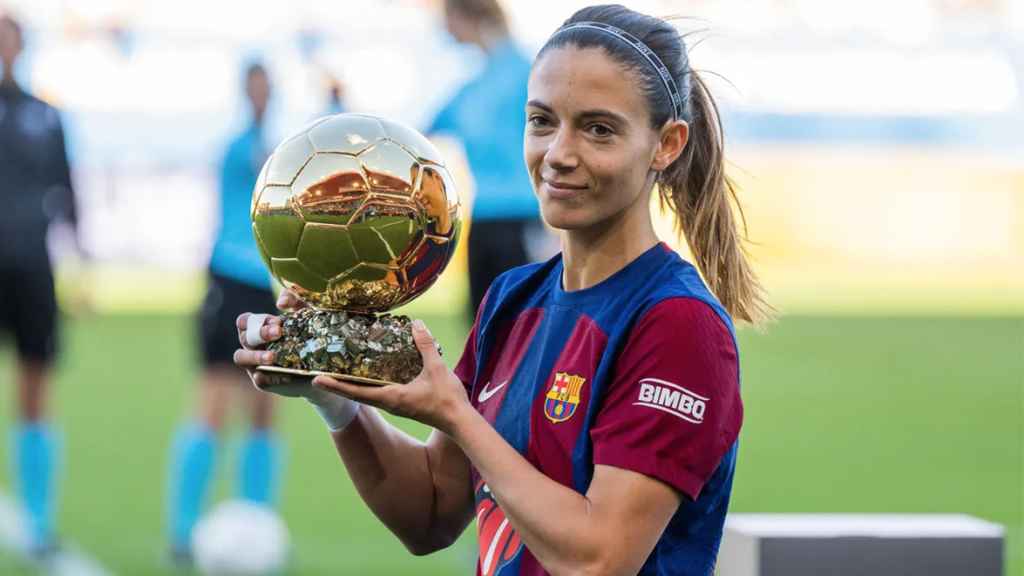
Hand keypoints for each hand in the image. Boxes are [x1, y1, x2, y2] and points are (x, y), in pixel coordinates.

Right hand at [232, 289, 305, 387]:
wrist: (323, 367)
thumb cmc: (310, 335)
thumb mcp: (306, 314)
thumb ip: (294, 300)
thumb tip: (280, 303)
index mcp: (258, 329)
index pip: (244, 321)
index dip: (256, 320)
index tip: (278, 321)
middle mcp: (252, 346)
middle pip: (243, 337)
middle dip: (260, 333)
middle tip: (278, 332)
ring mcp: (255, 364)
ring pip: (240, 357)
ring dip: (255, 355)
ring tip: (273, 357)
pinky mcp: (265, 382)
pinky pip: (259, 379)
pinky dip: (268, 375)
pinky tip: (284, 374)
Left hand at [312, 319, 469, 433]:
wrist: (459, 421)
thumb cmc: (447, 398)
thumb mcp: (436, 368)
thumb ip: (425, 345)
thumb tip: (416, 323)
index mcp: (391, 396)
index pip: (357, 392)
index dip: (336, 385)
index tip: (316, 380)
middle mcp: (389, 403)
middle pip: (356, 394)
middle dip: (337, 385)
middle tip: (317, 375)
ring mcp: (395, 404)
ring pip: (366, 395)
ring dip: (350, 386)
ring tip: (336, 374)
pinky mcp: (402, 403)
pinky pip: (377, 393)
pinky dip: (365, 385)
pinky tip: (366, 377)